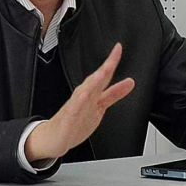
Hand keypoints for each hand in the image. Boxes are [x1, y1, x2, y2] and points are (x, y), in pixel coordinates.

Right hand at [26, 43, 134, 161]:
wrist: (55, 137)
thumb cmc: (75, 121)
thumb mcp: (100, 106)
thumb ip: (114, 94)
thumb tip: (130, 82)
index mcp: (91, 93)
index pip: (103, 75)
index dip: (111, 62)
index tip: (118, 48)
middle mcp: (83, 97)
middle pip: (95, 80)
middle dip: (104, 68)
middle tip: (113, 55)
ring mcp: (75, 107)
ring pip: (84, 93)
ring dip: (92, 82)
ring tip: (101, 73)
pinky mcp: (68, 120)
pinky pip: (73, 110)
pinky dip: (78, 103)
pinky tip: (83, 96)